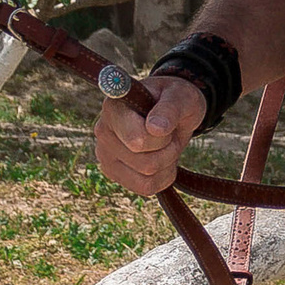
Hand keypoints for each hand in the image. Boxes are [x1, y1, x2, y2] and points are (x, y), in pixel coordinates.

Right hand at [94, 73, 205, 198]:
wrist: (170, 112)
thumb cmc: (174, 99)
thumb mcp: (181, 96)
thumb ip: (170, 108)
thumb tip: (155, 128)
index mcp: (114, 107)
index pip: (138, 141)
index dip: (162, 138)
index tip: (165, 122)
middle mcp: (103, 131)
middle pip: (146, 163)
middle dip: (168, 150)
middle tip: (168, 132)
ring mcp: (105, 154)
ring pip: (147, 178)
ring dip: (167, 163)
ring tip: (164, 143)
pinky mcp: (112, 172)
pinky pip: (145, 188)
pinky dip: (162, 177)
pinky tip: (161, 158)